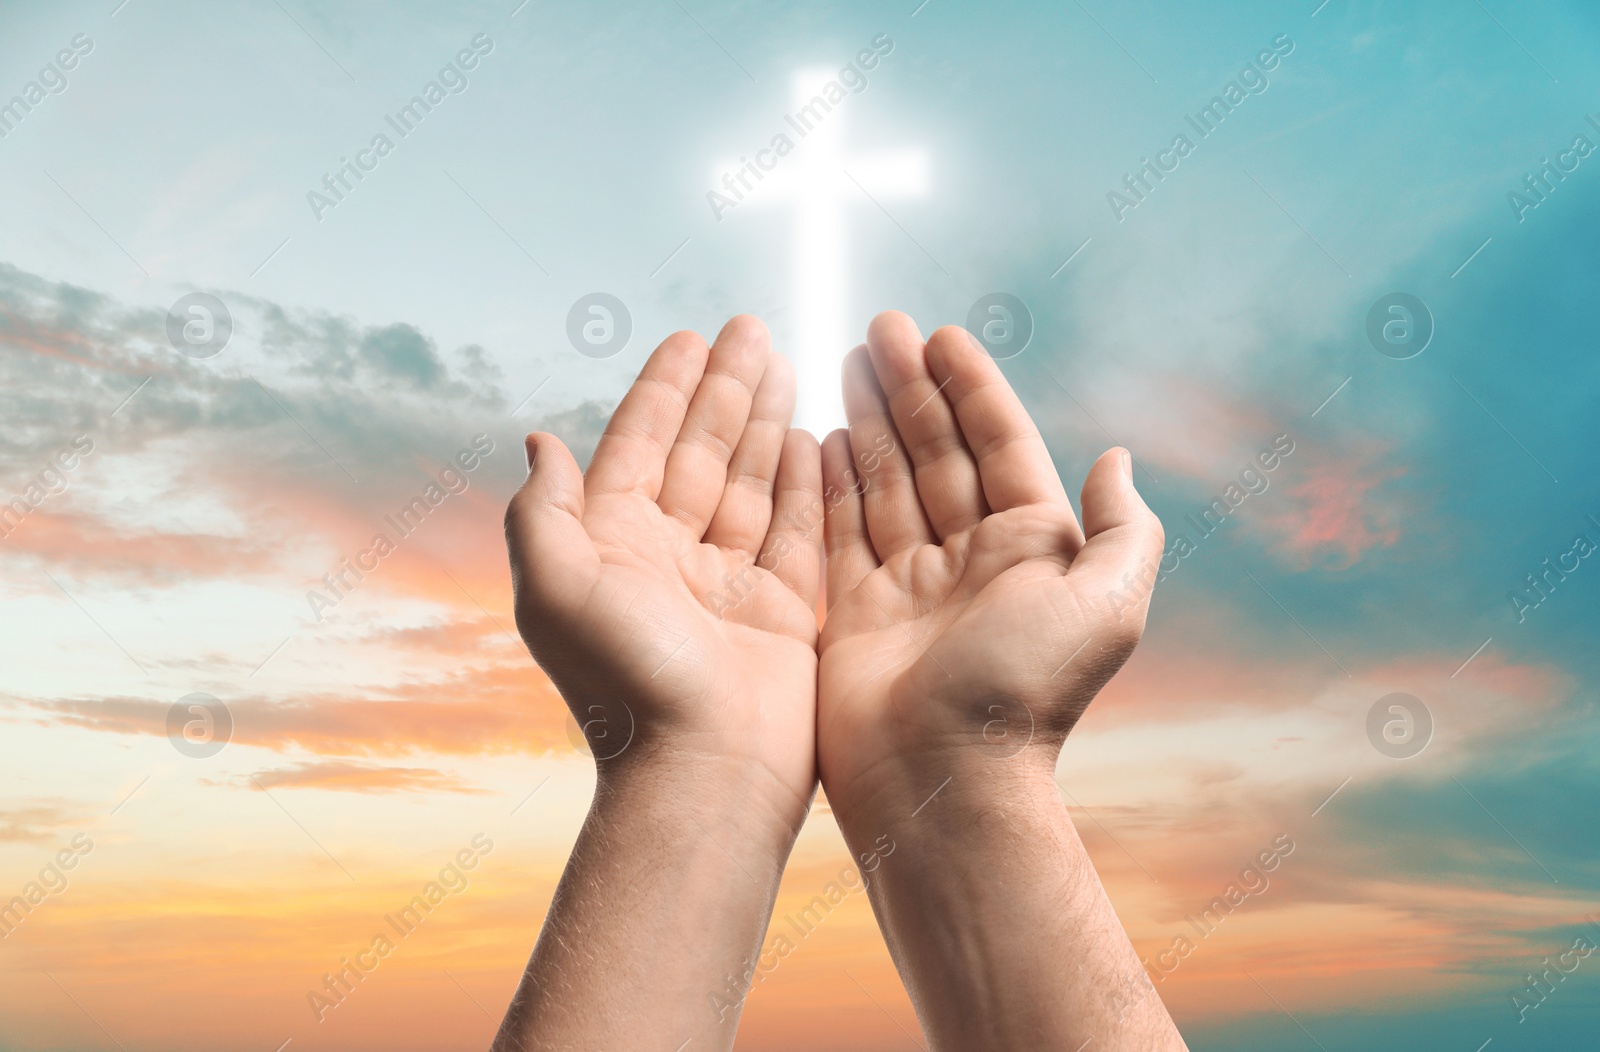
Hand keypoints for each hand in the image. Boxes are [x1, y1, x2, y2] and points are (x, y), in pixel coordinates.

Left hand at [497, 316, 825, 1049]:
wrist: (705, 772)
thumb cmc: (625, 681)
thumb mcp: (557, 586)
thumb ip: (543, 509)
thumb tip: (539, 440)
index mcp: (613, 547)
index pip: (641, 446)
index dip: (665, 390)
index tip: (689, 338)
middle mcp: (670, 559)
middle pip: (702, 453)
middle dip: (725, 390)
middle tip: (753, 329)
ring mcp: (731, 584)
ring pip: (752, 483)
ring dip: (766, 422)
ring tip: (788, 362)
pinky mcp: (785, 611)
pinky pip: (799, 530)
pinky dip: (807, 482)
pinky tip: (816, 435)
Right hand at [813, 311, 1180, 1050]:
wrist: (941, 780)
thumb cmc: (1024, 693)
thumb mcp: (1107, 603)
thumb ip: (1122, 528)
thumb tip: (1116, 458)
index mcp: (1030, 549)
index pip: (997, 445)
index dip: (971, 387)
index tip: (941, 334)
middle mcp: (970, 559)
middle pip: (936, 453)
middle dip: (909, 388)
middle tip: (880, 327)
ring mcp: (908, 584)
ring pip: (886, 482)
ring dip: (868, 421)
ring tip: (846, 361)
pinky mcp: (853, 611)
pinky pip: (839, 530)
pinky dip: (828, 482)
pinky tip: (817, 435)